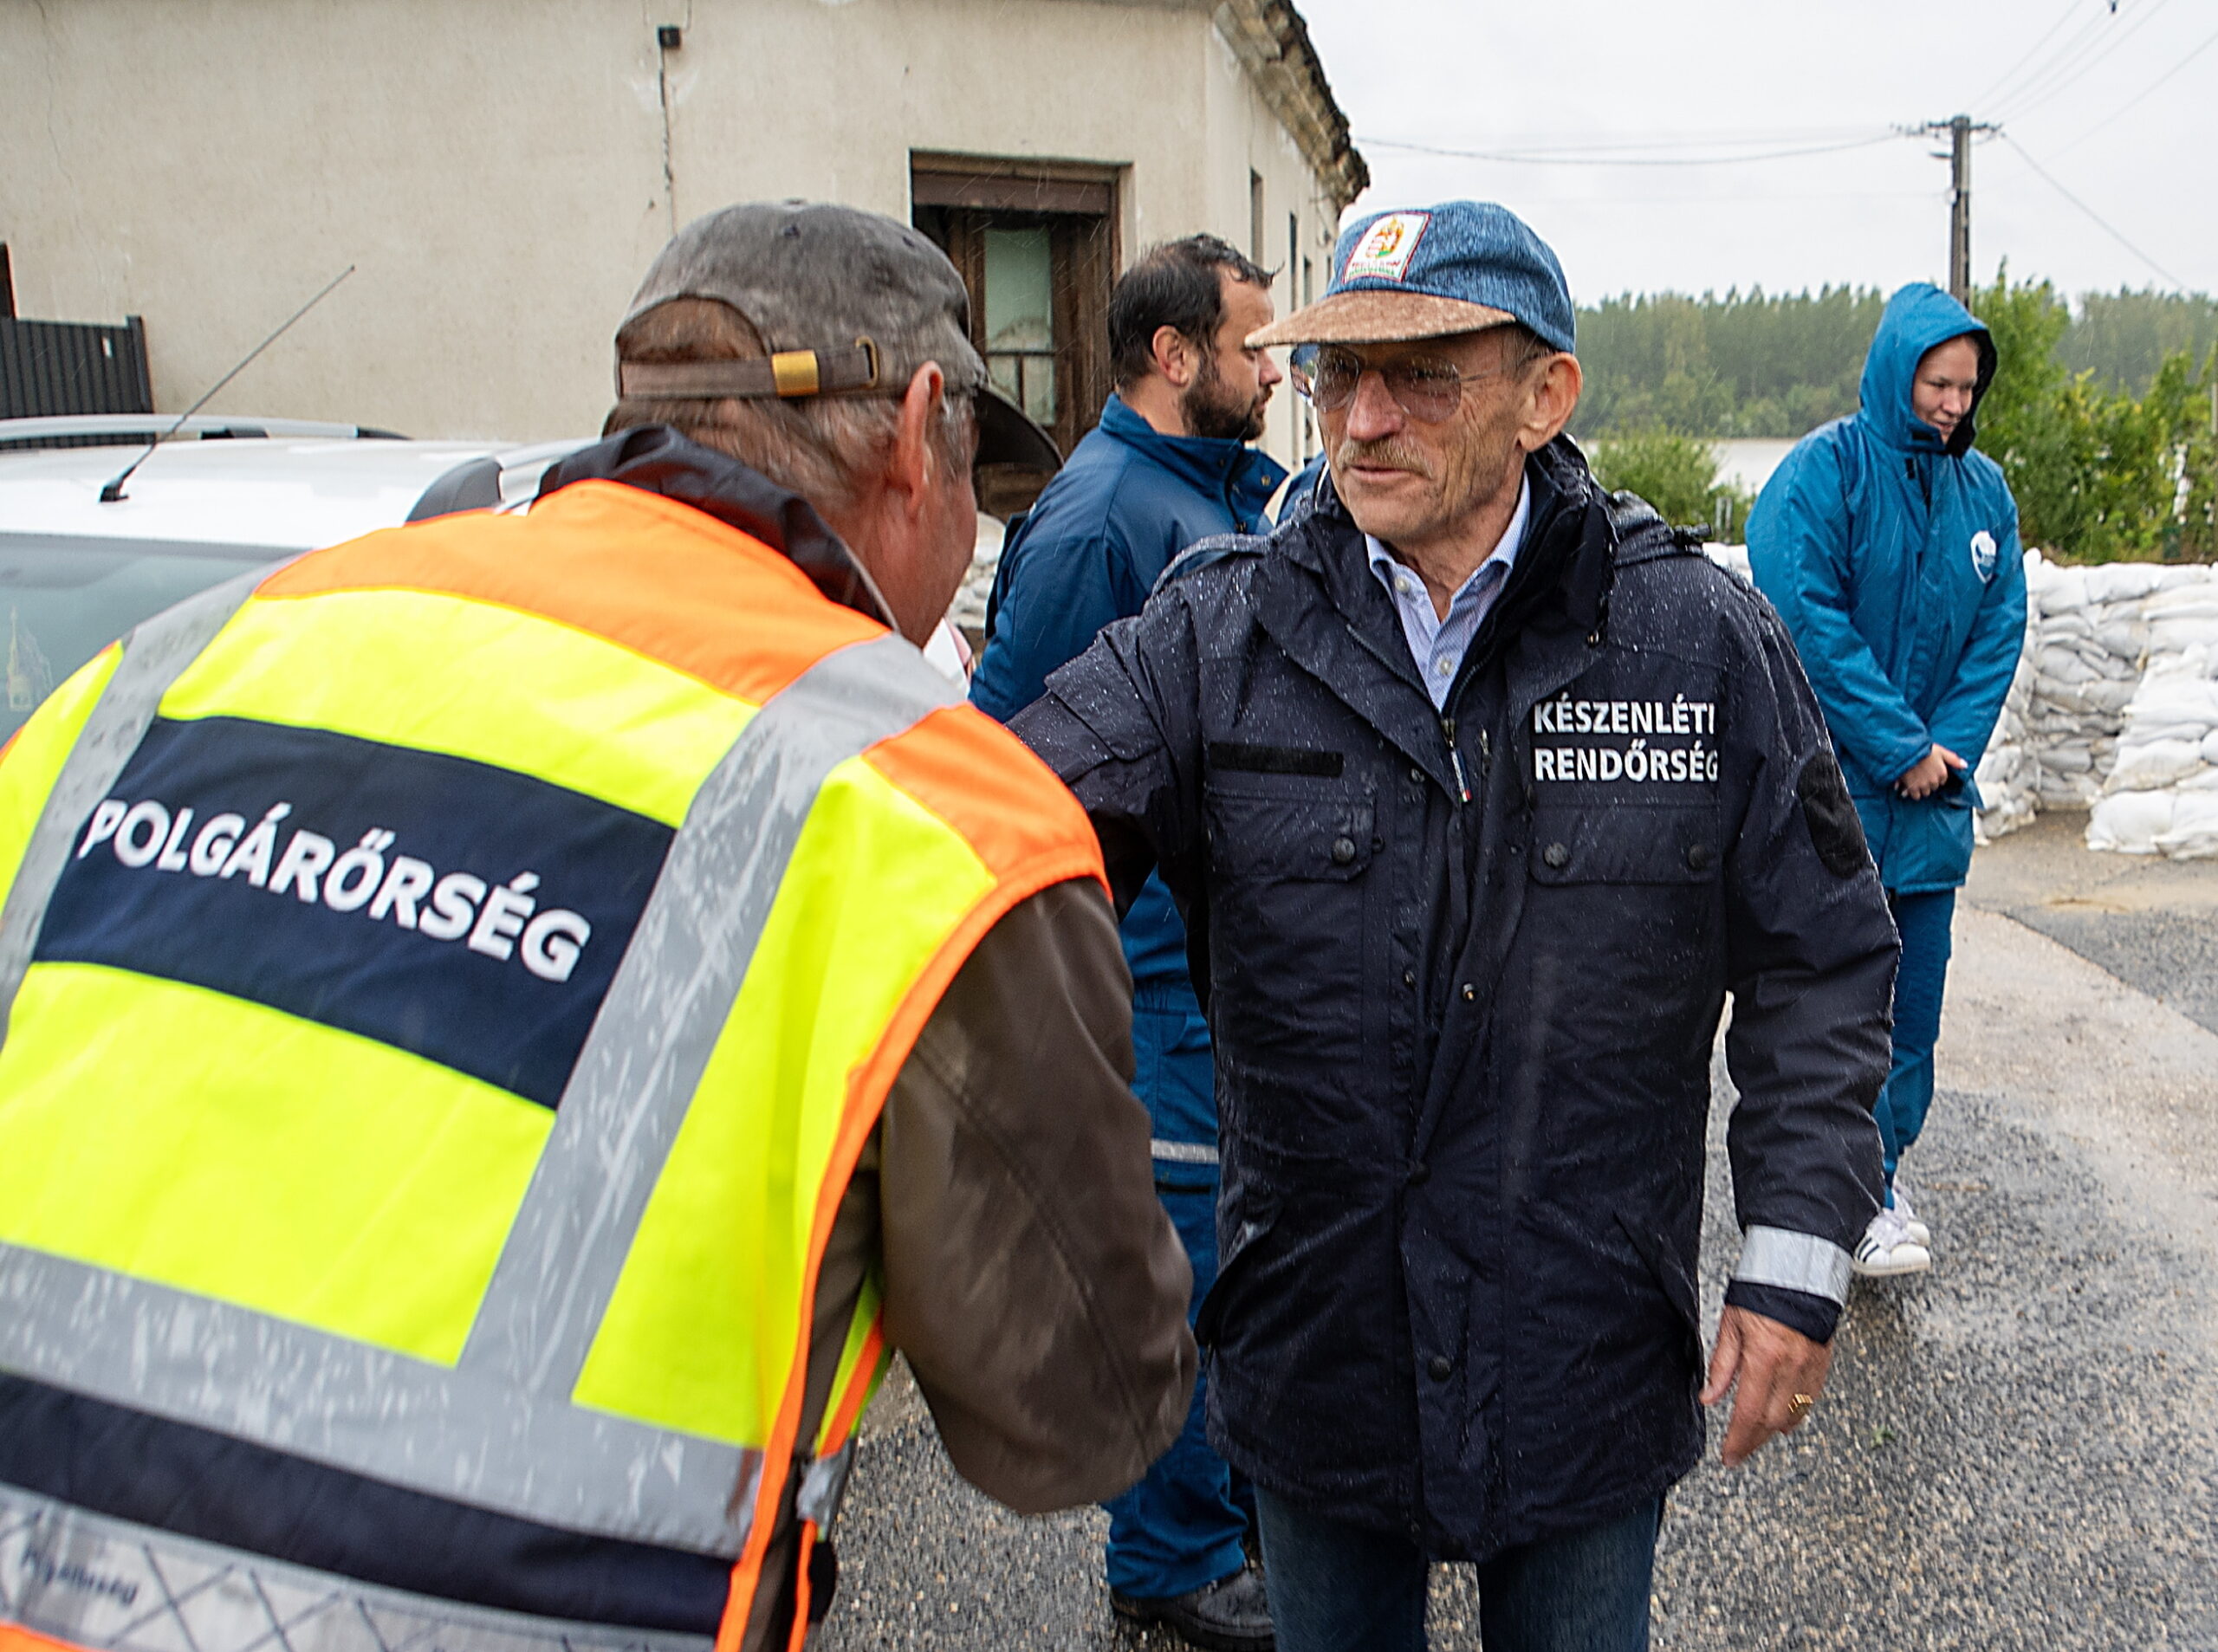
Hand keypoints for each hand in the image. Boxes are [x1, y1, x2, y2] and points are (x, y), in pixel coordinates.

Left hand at [1699, 1306, 1832, 1467]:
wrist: (1797, 1272)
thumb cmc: (1760, 1293)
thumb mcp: (1730, 1326)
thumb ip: (1721, 1366)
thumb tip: (1709, 1398)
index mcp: (1763, 1358)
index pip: (1749, 1412)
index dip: (1738, 1440)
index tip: (1729, 1456)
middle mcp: (1790, 1367)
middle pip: (1773, 1421)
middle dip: (1755, 1441)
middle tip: (1740, 1450)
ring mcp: (1810, 1367)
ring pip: (1795, 1414)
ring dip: (1776, 1430)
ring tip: (1758, 1436)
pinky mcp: (1823, 1363)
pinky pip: (1811, 1399)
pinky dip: (1797, 1413)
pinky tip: (1785, 1418)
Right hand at [1895, 742, 1966, 799]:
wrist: (1907, 751)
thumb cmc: (1923, 749)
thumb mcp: (1941, 751)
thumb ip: (1953, 759)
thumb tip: (1965, 765)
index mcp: (1942, 773)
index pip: (1942, 781)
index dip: (1936, 777)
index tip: (1931, 773)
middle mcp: (1934, 781)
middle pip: (1933, 788)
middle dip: (1929, 784)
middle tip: (1922, 777)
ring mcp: (1923, 785)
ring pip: (1925, 793)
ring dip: (1921, 789)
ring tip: (1915, 782)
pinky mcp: (1912, 787)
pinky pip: (1915, 796)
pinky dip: (1912, 792)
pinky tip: (1909, 787)